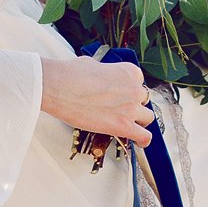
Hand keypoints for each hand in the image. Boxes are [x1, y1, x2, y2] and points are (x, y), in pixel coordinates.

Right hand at [39, 56, 154, 147]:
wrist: (61, 87)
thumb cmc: (72, 75)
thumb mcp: (93, 64)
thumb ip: (105, 73)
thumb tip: (102, 77)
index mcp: (129, 71)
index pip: (138, 82)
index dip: (129, 89)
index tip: (122, 94)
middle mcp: (134, 89)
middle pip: (143, 100)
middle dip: (132, 104)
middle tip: (119, 108)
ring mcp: (131, 108)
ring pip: (147, 118)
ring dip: (138, 120)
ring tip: (128, 124)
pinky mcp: (124, 126)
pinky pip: (144, 136)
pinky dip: (143, 140)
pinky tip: (139, 142)